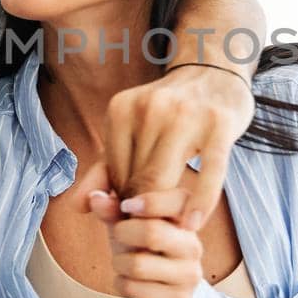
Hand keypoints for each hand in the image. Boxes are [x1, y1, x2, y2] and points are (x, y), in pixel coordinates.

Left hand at [80, 64, 255, 230]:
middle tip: (151, 225)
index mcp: (122, 109)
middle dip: (143, 208)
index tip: (134, 213)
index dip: (122, 200)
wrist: (214, 71)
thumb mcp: (130, 131)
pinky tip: (193, 223)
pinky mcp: (220, 126)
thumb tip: (77, 207)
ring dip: (167, 211)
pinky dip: (200, 202)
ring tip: (170, 226)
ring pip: (165, 180)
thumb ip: (103, 169)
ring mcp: (187, 116)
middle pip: (138, 179)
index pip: (114, 173)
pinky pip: (209, 173)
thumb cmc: (168, 112)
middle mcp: (151, 109)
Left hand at [87, 188, 200, 297]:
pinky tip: (130, 284)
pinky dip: (120, 284)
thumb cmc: (144, 253)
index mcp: (186, 220)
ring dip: (118, 263)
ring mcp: (189, 275)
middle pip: (152, 232)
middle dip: (122, 234)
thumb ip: (113, 211)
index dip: (149, 201)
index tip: (127, 206)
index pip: (180, 199)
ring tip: (124, 264)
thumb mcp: (128, 227)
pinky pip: (133, 288)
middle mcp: (193, 245)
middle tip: (118, 236)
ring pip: (137, 264)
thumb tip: (95, 198)